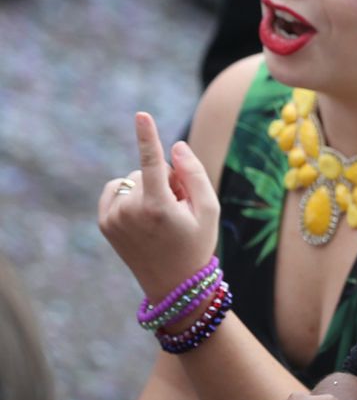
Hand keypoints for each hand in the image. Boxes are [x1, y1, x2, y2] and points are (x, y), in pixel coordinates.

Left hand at [97, 112, 219, 300]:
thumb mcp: (209, 210)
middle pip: (150, 171)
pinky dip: (129, 194)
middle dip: (166, 181)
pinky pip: (116, 189)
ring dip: (148, 189)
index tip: (141, 114)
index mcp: (158, 208)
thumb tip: (175, 147)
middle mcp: (131, 211)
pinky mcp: (104, 222)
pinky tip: (142, 213)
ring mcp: (113, 218)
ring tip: (162, 217)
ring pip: (133, 180)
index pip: (152, 163)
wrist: (174, 285)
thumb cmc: (197, 244)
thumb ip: (194, 175)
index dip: (148, 136)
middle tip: (179, 210)